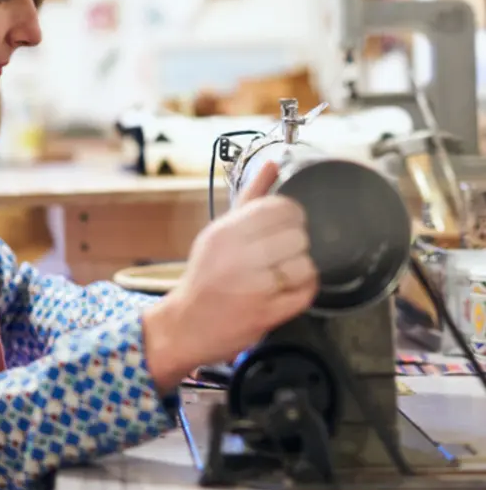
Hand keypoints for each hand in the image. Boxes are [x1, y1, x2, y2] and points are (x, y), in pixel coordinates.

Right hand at [143, 161, 317, 392]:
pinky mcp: (265, 314)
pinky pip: (304, 293)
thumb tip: (272, 164)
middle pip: (297, 236)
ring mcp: (252, 288)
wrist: (184, 325)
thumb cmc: (205, 276)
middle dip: (298, 243)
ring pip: (304, 265)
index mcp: (226, 232)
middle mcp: (237, 258)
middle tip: (287, 251)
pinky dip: (304, 289)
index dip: (293, 215)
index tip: (289, 223)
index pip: (280, 208)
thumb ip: (250, 197)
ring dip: (302, 268)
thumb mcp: (219, 232)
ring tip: (287, 271)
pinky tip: (289, 288)